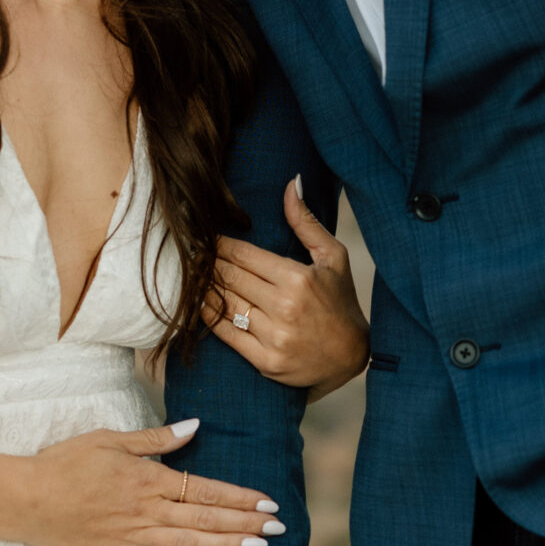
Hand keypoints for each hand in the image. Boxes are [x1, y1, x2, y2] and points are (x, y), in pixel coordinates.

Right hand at [14, 420, 281, 545]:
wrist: (24, 498)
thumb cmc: (64, 463)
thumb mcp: (110, 439)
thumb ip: (156, 439)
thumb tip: (195, 427)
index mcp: (147, 479)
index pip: (204, 488)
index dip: (239, 497)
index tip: (268, 503)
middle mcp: (145, 510)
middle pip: (204, 517)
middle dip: (245, 523)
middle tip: (278, 529)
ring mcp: (129, 539)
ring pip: (188, 544)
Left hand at [203, 181, 369, 399]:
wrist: (351, 358)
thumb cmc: (341, 302)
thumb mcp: (333, 257)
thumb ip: (306, 222)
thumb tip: (290, 183)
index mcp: (298, 278)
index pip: (243, 255)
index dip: (219, 245)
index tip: (207, 239)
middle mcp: (285, 307)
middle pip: (229, 278)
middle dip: (208, 264)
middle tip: (193, 255)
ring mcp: (275, 337)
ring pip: (224, 304)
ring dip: (205, 288)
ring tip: (194, 276)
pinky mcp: (266, 362)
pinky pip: (226, 335)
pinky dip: (209, 318)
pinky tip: (202, 305)